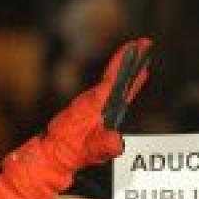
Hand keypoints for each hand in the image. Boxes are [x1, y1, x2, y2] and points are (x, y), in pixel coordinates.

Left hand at [43, 38, 152, 169]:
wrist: (53, 156)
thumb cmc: (70, 152)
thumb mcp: (90, 150)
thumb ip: (104, 146)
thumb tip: (118, 141)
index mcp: (92, 105)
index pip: (111, 80)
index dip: (122, 63)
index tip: (134, 46)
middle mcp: (92, 100)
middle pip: (114, 75)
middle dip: (130, 59)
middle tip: (145, 42)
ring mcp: (92, 104)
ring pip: (113, 82)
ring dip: (128, 69)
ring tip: (144, 56)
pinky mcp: (93, 110)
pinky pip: (112, 92)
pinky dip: (125, 83)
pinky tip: (134, 80)